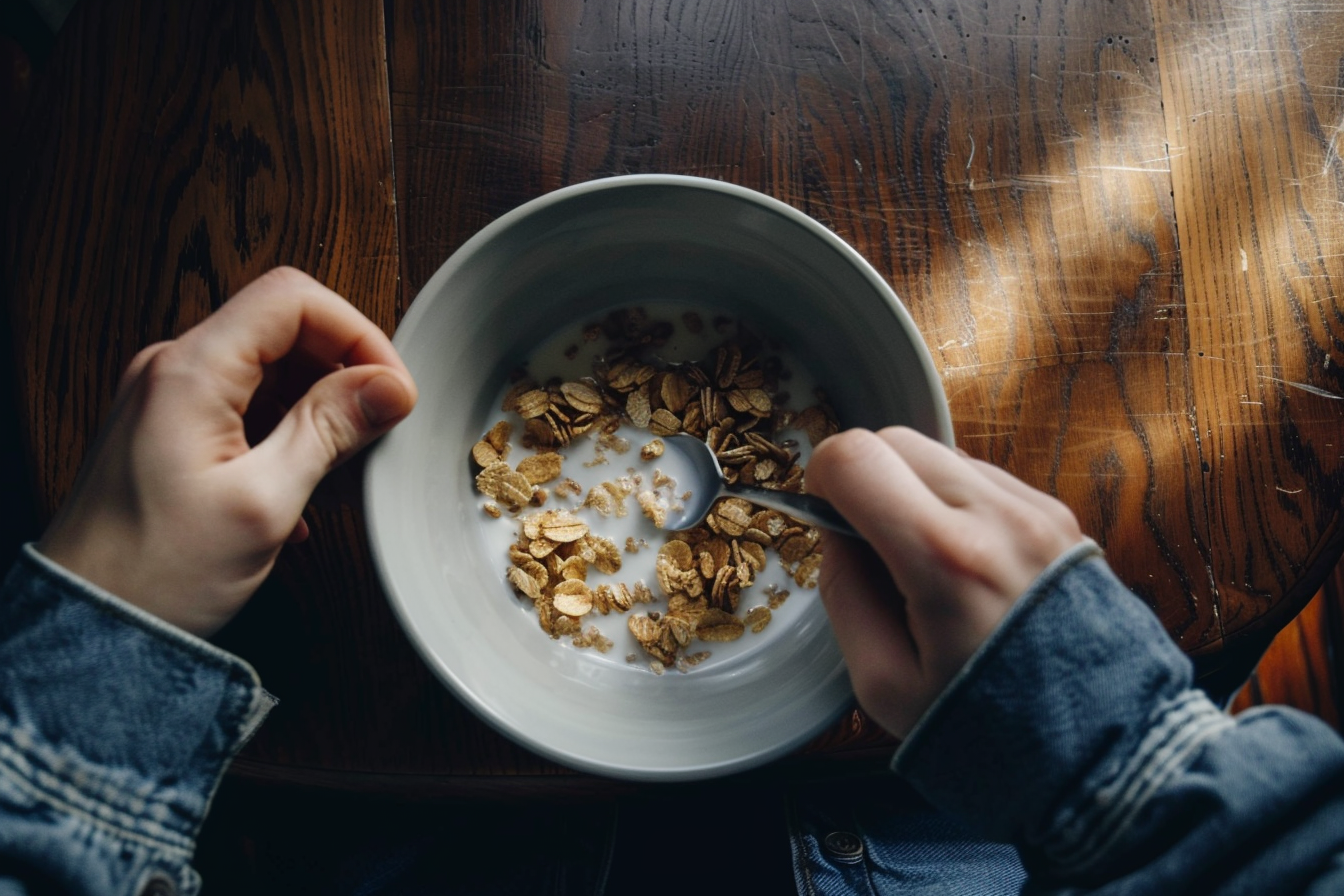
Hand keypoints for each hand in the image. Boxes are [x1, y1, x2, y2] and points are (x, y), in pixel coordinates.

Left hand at [37, 267, 417, 636]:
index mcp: (190, 371)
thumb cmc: (156, 575)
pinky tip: (303, 489)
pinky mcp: (169, 432)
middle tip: (377, 431)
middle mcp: (172, 371)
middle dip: (343, 373)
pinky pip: (245, 406)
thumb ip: (328, 430)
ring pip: (269, 371)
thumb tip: (388, 386)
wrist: (88, 629)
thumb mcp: (264, 503)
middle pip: (283, 330)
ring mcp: (167, 401)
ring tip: (340, 473)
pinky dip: (287, 434)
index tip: (390, 388)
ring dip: (318, 411)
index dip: (356, 332)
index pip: (291, 299)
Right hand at [805, 426, 1084, 738]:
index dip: (821, 476)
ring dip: (914, 490)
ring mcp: (1037, 511)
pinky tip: (964, 565)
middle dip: (866, 478)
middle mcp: (997, 517)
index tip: (825, 514)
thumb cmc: (991, 732)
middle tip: (870, 543)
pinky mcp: (1060, 517)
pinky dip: (956, 505)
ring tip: (924, 563)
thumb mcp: (883, 684)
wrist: (1103, 752)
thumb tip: (837, 537)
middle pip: (897, 439)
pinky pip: (983, 479)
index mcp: (944, 560)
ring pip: (941, 454)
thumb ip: (843, 596)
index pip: (856, 457)